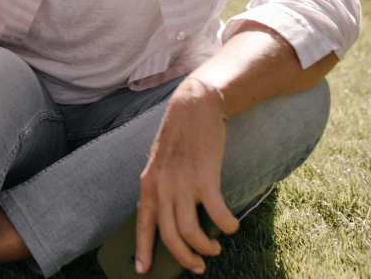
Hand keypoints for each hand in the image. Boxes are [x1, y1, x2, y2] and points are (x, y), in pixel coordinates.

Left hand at [135, 77, 239, 274]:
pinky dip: (226, 227)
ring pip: (190, 232)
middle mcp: (162, 187)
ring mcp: (183, 183)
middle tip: (197, 266)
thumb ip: (165, 191)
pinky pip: (217, 215)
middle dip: (184, 258)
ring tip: (213, 249)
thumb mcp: (163, 165)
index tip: (142, 270)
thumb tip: (178, 226)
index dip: (142, 250)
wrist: (194, 108)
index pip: (142, 224)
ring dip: (204, 248)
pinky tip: (230, 226)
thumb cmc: (180, 140)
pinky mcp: (206, 178)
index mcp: (148, 184)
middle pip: (170, 236)